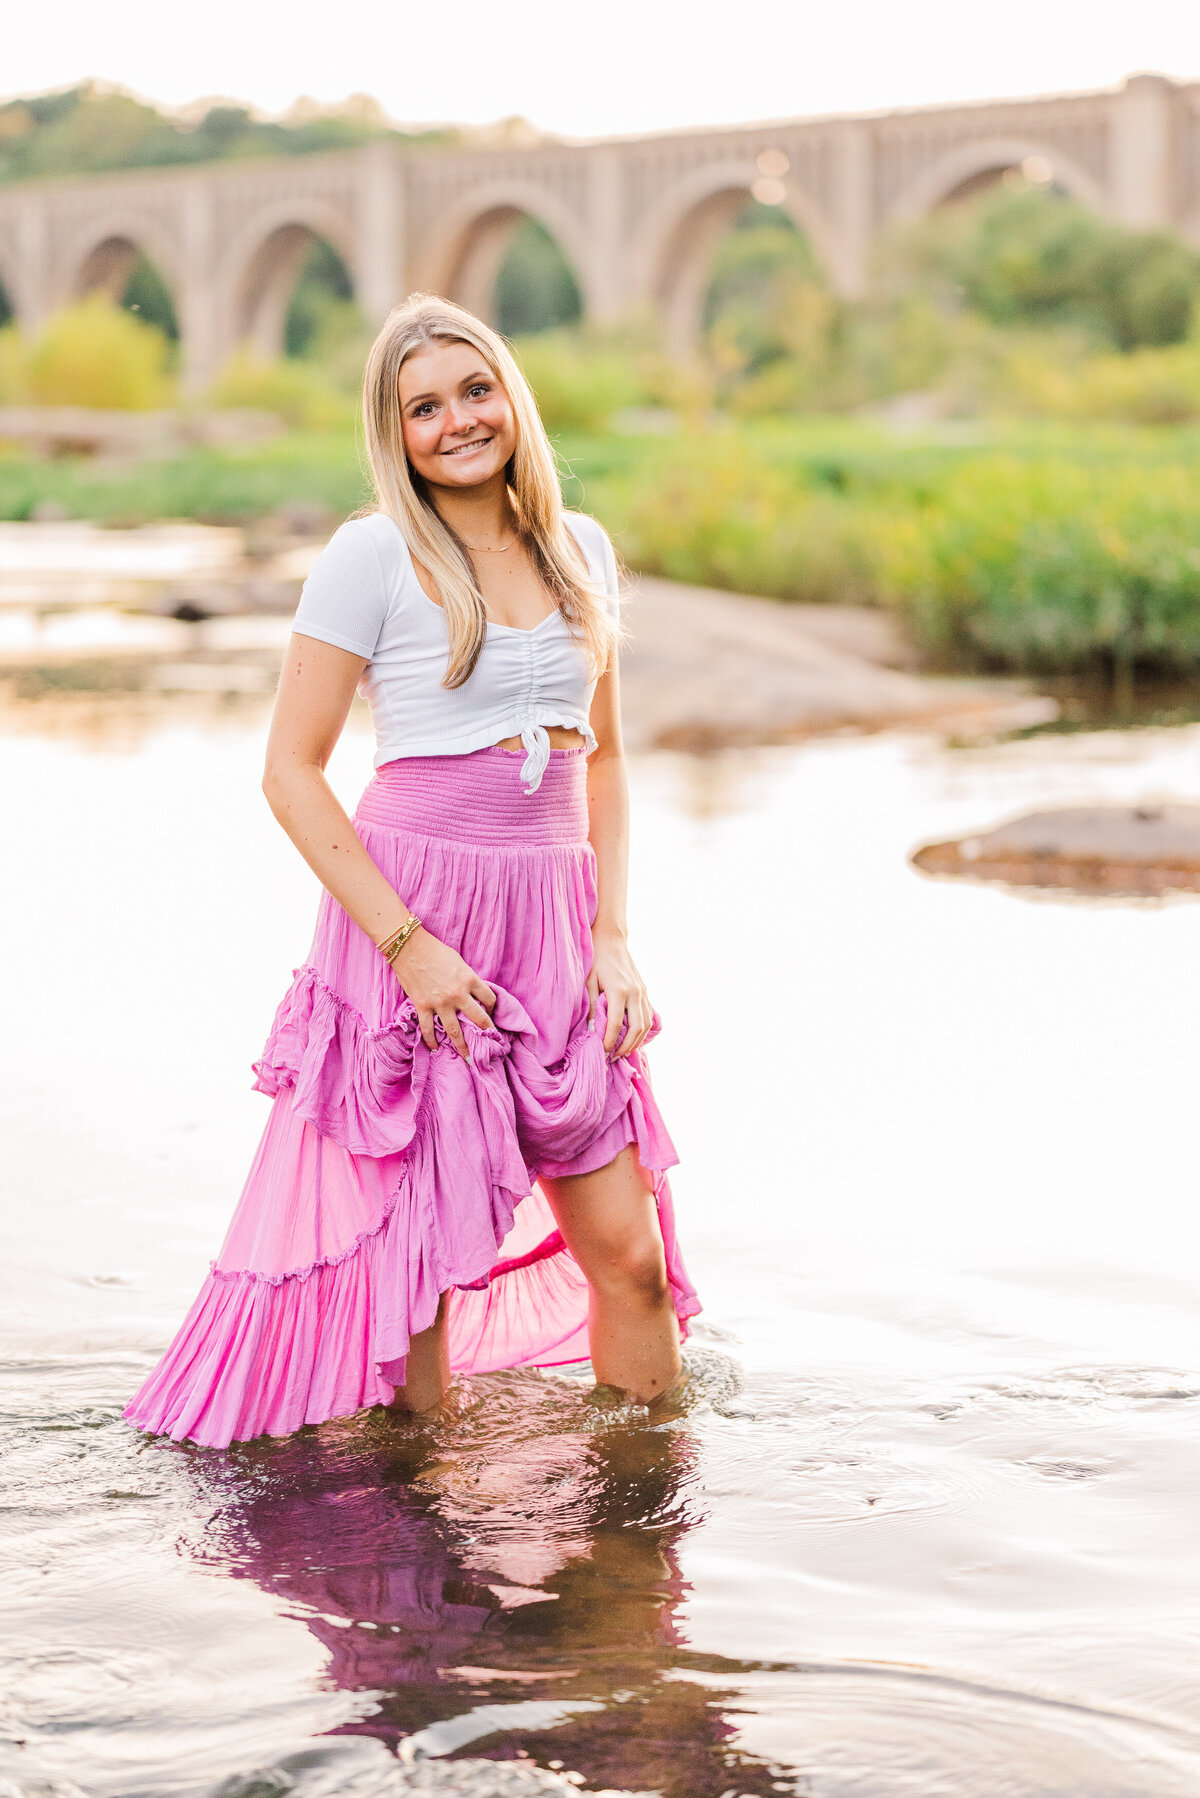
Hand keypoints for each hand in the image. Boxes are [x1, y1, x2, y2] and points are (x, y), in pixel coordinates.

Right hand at [389, 927, 495, 1060]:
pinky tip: (435, 1049)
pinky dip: (431, 1041)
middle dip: (487, 1032)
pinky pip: (428, 1029)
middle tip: (491, 1044)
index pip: (489, 998)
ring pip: (455, 1031)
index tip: (490, 1012)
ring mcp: (440, 1003)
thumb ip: (467, 978)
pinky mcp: (423, 1006)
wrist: (409, 948)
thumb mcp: (459, 961)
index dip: (492, 1007)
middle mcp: (458, 994)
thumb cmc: (435, 950)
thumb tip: (472, 993)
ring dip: (462, 1046)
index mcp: (470, 979)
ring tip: (468, 1059)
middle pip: (478, 1019)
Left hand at [587, 927, 652, 1060]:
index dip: (609, 1041)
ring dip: (636, 1041)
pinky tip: (631, 1036)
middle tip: (613, 1056)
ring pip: (645, 1024)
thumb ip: (591, 1006)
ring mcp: (642, 992)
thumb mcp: (588, 981)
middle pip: (636, 1029)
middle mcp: (635, 993)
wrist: (611, 939)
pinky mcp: (645, 991)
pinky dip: (641, 1030)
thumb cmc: (596, 959)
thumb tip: (592, 1030)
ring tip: (622, 1050)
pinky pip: (648, 1016)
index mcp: (619, 991)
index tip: (602, 1052)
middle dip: (626, 1046)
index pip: (616, 1025)